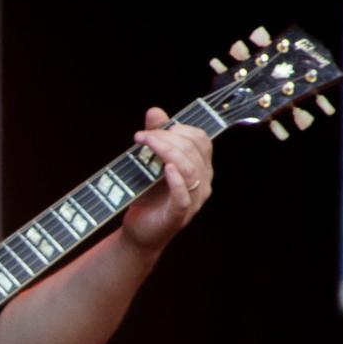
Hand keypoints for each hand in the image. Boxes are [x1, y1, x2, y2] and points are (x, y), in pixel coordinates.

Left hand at [122, 107, 212, 252]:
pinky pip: (184, 196)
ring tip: (146, 145)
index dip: (179, 129)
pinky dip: (176, 180)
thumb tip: (155, 111)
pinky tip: (166, 169)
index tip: (152, 128)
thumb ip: (156, 137)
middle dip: (167, 138)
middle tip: (142, 136)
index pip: (200, 140)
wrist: (139, 232)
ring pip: (190, 169)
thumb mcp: (149, 163)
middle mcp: (203, 183)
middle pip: (194, 151)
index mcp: (200, 167)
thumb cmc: (147, 196)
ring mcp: (193, 200)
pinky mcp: (178, 216)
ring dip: (167, 152)